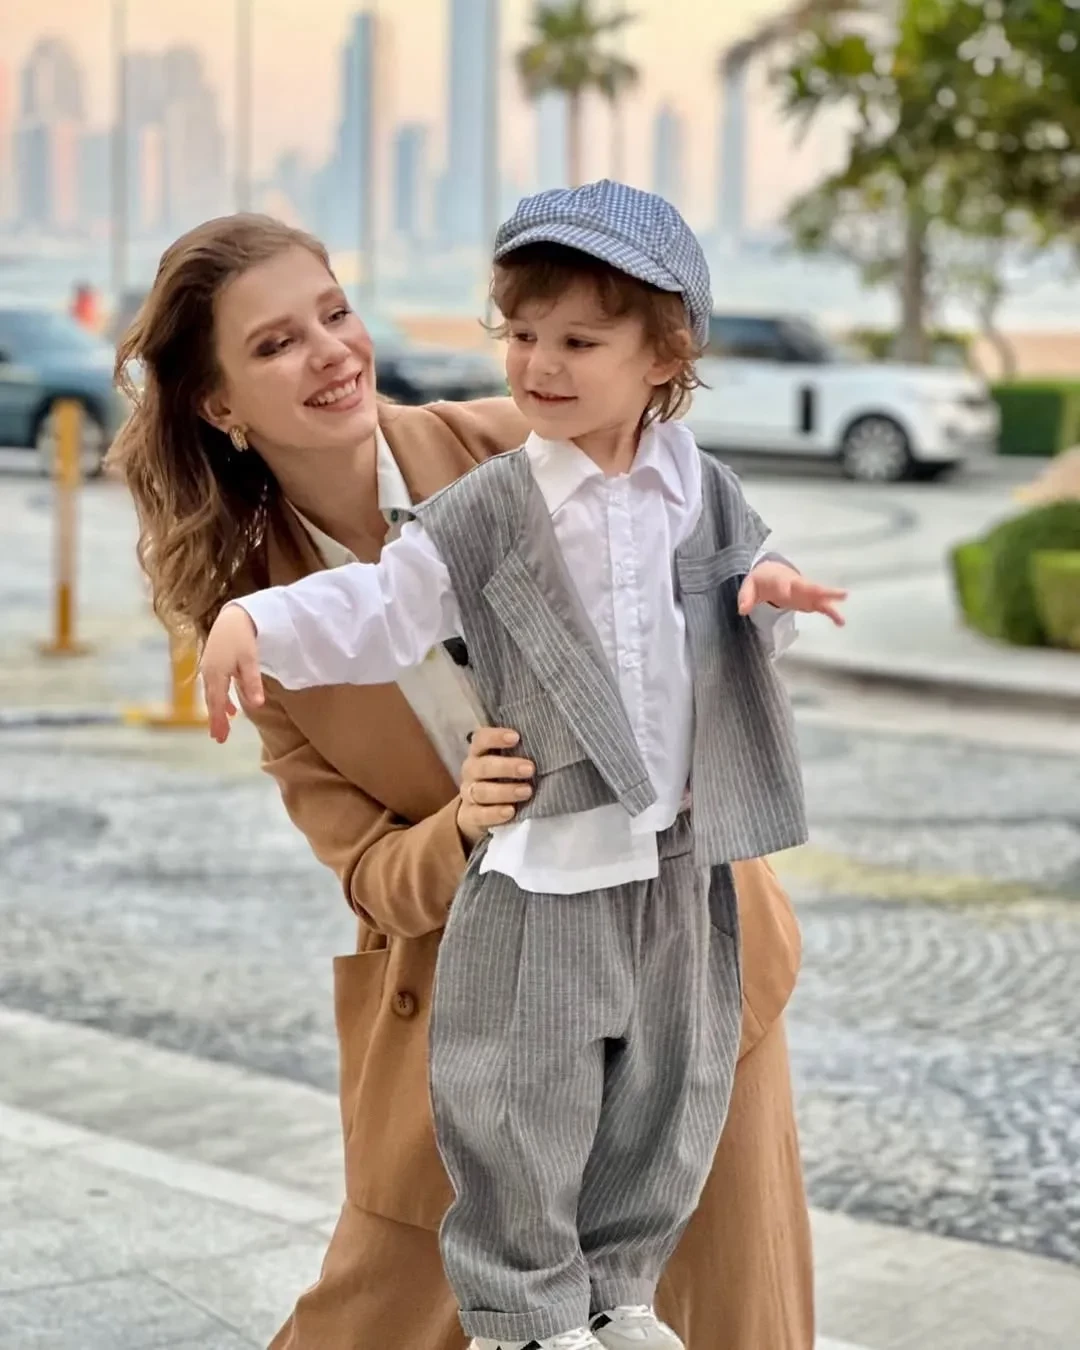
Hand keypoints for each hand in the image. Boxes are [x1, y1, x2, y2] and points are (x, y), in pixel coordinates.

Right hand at [200, 604, 264, 743]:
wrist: (233, 616)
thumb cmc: (243, 638)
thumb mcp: (251, 661)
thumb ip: (252, 683)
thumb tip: (256, 705)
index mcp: (216, 674)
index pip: (216, 703)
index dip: (217, 721)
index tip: (219, 737)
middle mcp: (208, 673)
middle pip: (211, 701)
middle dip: (215, 720)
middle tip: (219, 738)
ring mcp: (208, 668)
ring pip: (212, 694)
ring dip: (217, 710)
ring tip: (224, 726)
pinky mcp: (212, 663)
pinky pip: (214, 686)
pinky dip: (220, 698)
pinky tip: (229, 707)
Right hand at [456, 726, 534, 847]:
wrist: (479, 812)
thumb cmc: (500, 780)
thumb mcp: (507, 764)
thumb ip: (520, 754)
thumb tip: (549, 746)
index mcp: (479, 753)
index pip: (481, 739)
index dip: (496, 737)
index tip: (516, 737)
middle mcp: (471, 771)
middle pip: (483, 766)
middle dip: (506, 767)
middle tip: (530, 768)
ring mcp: (468, 794)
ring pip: (481, 791)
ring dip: (505, 791)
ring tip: (527, 791)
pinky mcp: (470, 816)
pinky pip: (479, 815)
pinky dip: (495, 813)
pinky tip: (511, 811)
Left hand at [738, 560, 846, 626]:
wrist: (772, 574)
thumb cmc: (761, 580)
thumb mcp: (750, 587)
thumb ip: (746, 597)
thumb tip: (742, 609)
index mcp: (780, 580)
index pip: (783, 584)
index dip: (784, 588)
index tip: (786, 594)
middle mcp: (796, 585)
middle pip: (809, 586)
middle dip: (820, 589)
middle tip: (836, 592)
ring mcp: (805, 592)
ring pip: (820, 595)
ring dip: (832, 600)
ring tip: (843, 607)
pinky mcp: (810, 601)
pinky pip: (822, 606)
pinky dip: (831, 613)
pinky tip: (841, 623)